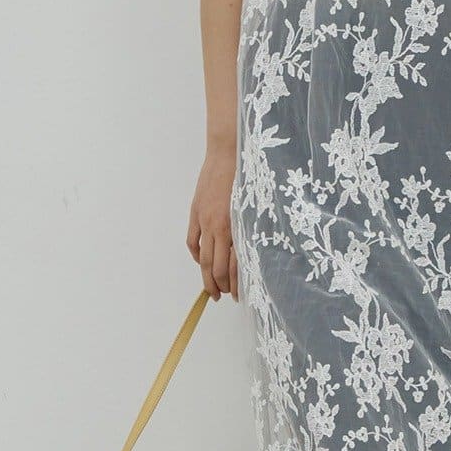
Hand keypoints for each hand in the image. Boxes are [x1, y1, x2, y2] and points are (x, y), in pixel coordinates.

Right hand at [188, 144, 239, 300]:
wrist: (229, 153)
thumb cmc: (249, 176)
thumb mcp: (258, 206)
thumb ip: (253, 229)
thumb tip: (254, 252)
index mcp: (239, 227)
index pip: (234, 266)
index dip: (235, 284)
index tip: (238, 294)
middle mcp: (221, 227)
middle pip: (217, 267)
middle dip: (220, 286)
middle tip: (223, 297)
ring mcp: (206, 221)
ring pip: (204, 258)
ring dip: (207, 276)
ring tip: (211, 289)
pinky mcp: (196, 212)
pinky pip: (193, 240)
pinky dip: (196, 254)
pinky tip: (201, 261)